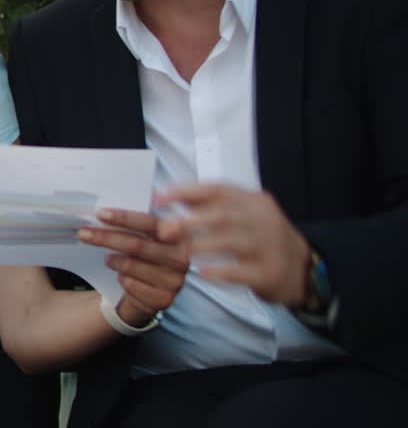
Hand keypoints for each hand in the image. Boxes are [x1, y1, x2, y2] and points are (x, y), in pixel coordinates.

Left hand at [78, 208, 189, 326]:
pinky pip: (131, 285)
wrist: (147, 292)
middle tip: (83, 233)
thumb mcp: (141, 237)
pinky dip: (121, 279)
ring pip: (131, 266)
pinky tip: (122, 278)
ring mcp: (174, 281)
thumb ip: (131, 224)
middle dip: (106, 237)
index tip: (100, 214)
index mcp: (178, 235)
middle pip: (137, 244)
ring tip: (107, 259)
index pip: (149, 223)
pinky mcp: (164, 299)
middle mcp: (180, 258)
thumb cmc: (141, 258)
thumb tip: (103, 211)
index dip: (124, 218)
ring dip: (113, 261)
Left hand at [155, 182, 309, 305]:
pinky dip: (219, 272)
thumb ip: (207, 205)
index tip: (159, 198)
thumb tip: (165, 196)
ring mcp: (268, 247)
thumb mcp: (242, 213)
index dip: (186, 192)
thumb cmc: (260, 237)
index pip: (217, 189)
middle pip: (223, 215)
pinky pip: (242, 272)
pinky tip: (201, 273)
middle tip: (163, 230)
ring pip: (232, 242)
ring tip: (179, 251)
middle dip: (189, 221)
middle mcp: (262, 220)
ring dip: (201, 245)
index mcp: (252, 201)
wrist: (302, 268)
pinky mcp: (270, 273)